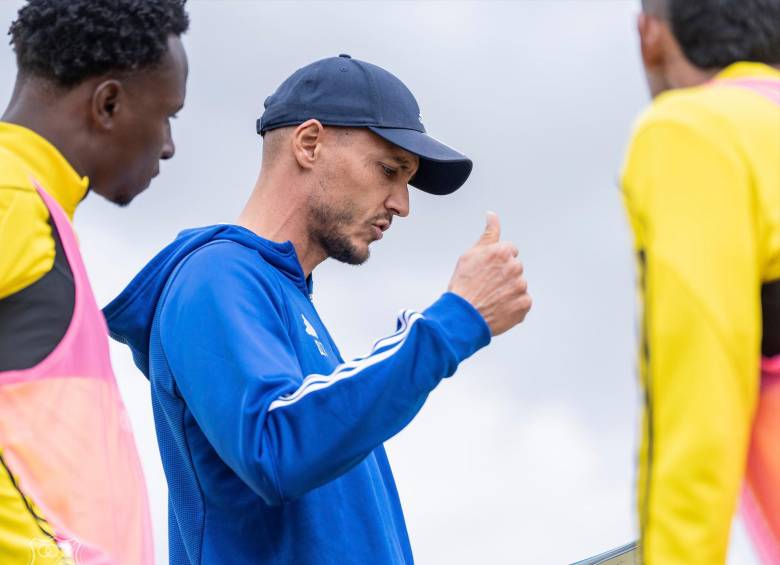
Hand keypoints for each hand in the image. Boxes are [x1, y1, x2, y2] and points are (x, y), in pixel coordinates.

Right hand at [447, 212, 531, 335]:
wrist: (462, 316)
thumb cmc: (463, 286)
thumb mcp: (471, 254)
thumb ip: (488, 233)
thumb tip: (492, 216)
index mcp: (503, 252)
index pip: (510, 251)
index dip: (497, 261)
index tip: (488, 270)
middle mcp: (515, 267)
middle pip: (515, 268)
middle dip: (504, 275)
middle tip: (487, 285)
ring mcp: (521, 287)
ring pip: (518, 285)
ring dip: (508, 290)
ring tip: (491, 298)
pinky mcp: (524, 304)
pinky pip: (522, 302)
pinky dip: (512, 305)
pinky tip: (498, 307)